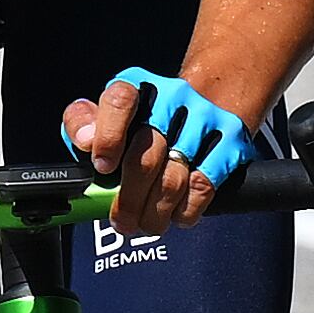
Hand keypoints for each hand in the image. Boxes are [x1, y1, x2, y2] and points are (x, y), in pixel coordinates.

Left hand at [72, 66, 247, 233]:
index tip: (102, 166)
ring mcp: (205, 120)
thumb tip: (82, 140)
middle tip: (121, 222)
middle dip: (128, 200)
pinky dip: (186, 210)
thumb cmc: (152, 114)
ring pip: (173, 180)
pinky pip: (203, 187)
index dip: (108, 137)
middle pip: (145, 157)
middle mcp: (173, 99)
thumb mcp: (113, 109)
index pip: (120, 101)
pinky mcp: (230, 143)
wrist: (218, 91)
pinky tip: (175, 215)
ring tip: (145, 225)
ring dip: (154, 213)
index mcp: (139, 87)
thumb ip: (84, 121)